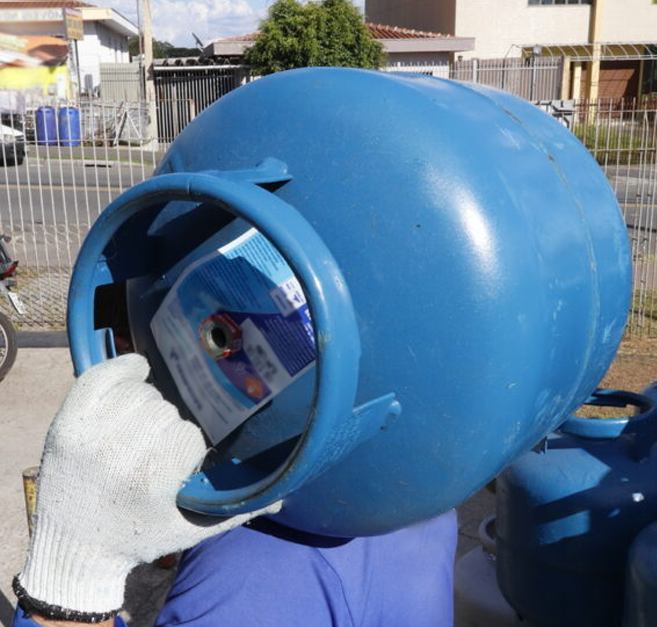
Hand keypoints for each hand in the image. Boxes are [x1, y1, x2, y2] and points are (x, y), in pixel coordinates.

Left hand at [14, 354, 280, 621]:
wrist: (73, 549)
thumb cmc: (137, 536)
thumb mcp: (191, 529)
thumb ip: (237, 509)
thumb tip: (283, 494)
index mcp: (153, 477)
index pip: (189, 432)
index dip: (189, 444)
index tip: (180, 460)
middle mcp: (119, 452)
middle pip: (165, 409)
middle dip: (168, 426)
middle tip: (159, 445)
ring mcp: (89, 435)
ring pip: (139, 392)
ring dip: (148, 403)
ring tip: (142, 426)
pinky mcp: (66, 423)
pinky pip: (100, 376)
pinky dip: (122, 368)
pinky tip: (138, 371)